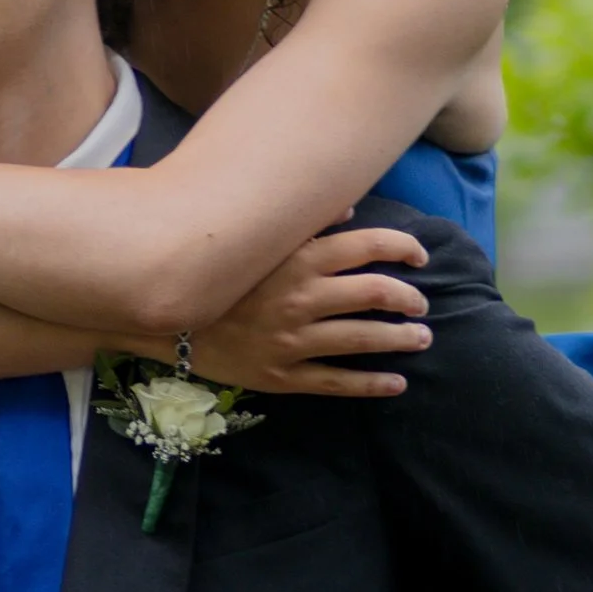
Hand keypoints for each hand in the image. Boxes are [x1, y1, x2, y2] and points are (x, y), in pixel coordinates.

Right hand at [190, 226, 432, 399]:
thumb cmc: (221, 278)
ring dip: (400, 338)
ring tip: (421, 338)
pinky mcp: (283, 375)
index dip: (403, 248)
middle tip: (421, 304)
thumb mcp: (261, 244)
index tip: (419, 257)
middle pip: (375, 293)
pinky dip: (372, 383)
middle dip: (409, 299)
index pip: (368, 245)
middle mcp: (302, 298)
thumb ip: (306, 225)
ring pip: (363, 339)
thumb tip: (350, 208)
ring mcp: (293, 340)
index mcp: (299, 260)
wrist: (171, 323)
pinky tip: (396, 382)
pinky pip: (337, 381)